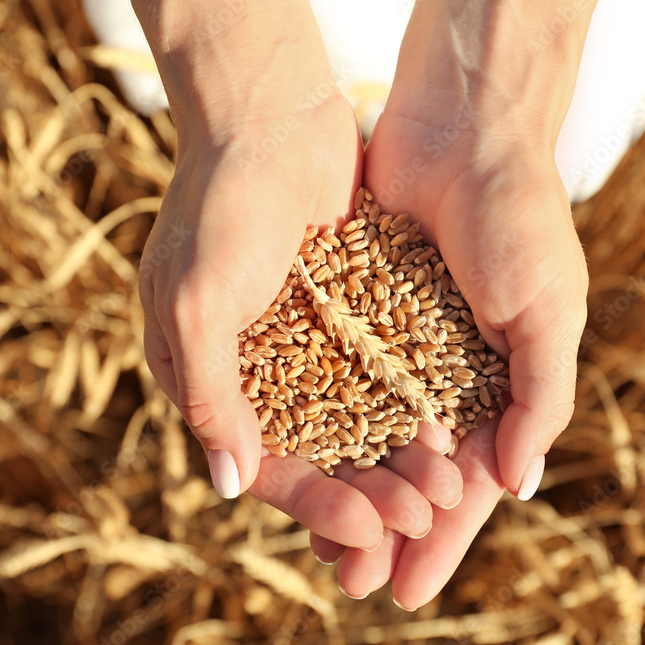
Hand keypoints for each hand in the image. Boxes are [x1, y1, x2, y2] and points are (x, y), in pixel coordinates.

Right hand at [132, 0, 463, 549]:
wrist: (270, 114)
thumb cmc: (219, 204)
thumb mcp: (194, 302)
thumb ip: (208, 393)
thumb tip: (231, 485)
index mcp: (210, 376)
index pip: (266, 464)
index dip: (316, 503)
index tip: (367, 530)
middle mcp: (260, 368)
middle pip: (321, 454)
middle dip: (369, 493)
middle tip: (422, 521)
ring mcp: (308, 340)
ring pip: (361, 421)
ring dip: (399, 458)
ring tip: (447, 489)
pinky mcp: (351, 310)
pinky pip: (386, 371)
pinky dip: (412, 403)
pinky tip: (450, 430)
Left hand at [307, 0, 595, 606]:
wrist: (463, 131)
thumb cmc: (520, 219)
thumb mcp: (549, 312)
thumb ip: (539, 399)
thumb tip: (517, 488)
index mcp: (502, 384)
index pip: (469, 483)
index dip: (441, 540)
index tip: (408, 592)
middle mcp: (446, 375)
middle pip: (410, 473)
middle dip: (384, 528)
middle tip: (349, 580)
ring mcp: (398, 347)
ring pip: (366, 437)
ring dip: (347, 489)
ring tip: (315, 541)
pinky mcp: (356, 311)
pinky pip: (334, 379)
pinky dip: (319, 423)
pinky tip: (294, 463)